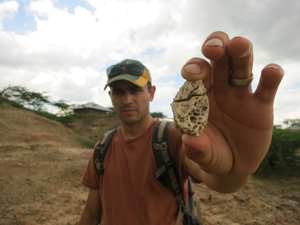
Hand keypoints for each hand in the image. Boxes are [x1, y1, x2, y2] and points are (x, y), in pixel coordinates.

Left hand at [182, 31, 283, 178]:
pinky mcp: (261, 105)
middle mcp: (219, 89)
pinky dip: (271, 77)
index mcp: (200, 96)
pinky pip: (266, 87)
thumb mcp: (203, 155)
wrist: (233, 165)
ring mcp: (240, 95)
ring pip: (241, 66)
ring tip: (238, 44)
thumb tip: (189, 140)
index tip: (191, 74)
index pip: (196, 76)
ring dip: (240, 53)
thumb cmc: (212, 154)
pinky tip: (272, 71)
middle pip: (219, 61)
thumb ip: (196, 149)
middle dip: (216, 48)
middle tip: (214, 48)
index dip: (193, 70)